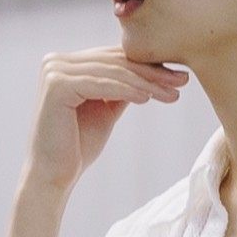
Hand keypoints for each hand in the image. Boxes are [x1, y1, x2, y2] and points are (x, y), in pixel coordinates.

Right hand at [0, 50, 187, 236]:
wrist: (53, 176)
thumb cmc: (77, 147)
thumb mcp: (105, 110)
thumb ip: (121, 88)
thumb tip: (152, 72)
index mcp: (65, 63)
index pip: (113, 59)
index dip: (147, 67)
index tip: (178, 76)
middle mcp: (55, 61)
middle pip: (114, 64)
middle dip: (152, 73)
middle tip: (183, 81)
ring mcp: (54, 71)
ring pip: (112, 74)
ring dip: (146, 83)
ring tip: (172, 93)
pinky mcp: (57, 85)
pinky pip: (101, 85)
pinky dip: (127, 90)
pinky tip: (148, 98)